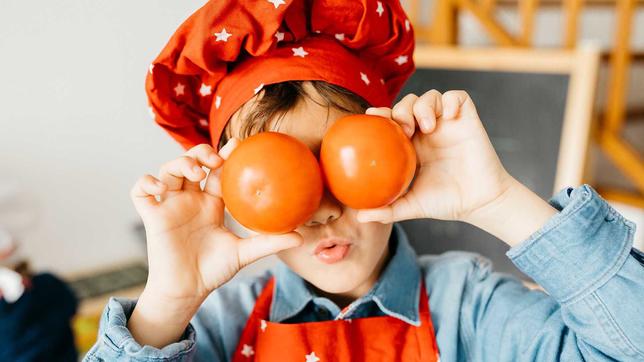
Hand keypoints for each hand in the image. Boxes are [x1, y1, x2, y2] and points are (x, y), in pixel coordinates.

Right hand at [128, 140, 301, 346]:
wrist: (188, 290)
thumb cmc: (214, 271)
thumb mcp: (244, 253)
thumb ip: (269, 243)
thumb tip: (300, 237)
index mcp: (211, 203)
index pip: (218, 171)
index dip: (225, 155)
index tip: (239, 144)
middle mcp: (190, 200)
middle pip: (192, 163)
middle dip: (201, 153)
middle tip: (215, 161)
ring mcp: (170, 205)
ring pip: (168, 170)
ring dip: (179, 164)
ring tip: (196, 173)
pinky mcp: (152, 215)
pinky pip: (140, 190)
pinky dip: (147, 182)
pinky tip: (161, 188)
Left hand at [356, 90, 513, 223]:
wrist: (478, 203)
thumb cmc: (444, 203)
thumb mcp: (410, 206)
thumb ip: (386, 210)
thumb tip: (359, 218)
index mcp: (410, 144)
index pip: (391, 120)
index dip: (380, 114)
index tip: (373, 118)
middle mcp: (427, 130)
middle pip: (407, 103)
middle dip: (402, 109)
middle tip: (404, 129)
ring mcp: (447, 123)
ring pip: (430, 96)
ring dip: (424, 105)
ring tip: (427, 127)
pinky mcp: (467, 119)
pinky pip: (457, 96)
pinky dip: (450, 101)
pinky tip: (449, 116)